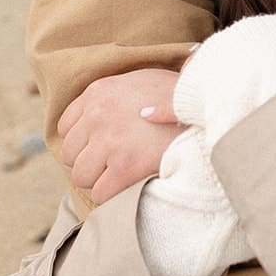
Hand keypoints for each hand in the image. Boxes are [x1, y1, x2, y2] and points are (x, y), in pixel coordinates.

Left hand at [57, 68, 184, 203]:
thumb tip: (95, 116)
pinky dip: (113, 195)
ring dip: (100, 179)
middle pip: (70, 154)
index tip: (103, 146)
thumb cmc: (179, 97)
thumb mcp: (141, 81)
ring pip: (81, 176)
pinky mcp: (124, 167)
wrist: (209, 110)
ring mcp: (109, 141)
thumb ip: (114, 95)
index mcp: (98, 91)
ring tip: (124, 173)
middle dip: (90, 162)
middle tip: (115, 163)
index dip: (85, 141)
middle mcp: (97, 114)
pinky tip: (131, 185)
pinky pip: (100, 193)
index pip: (66, 127)